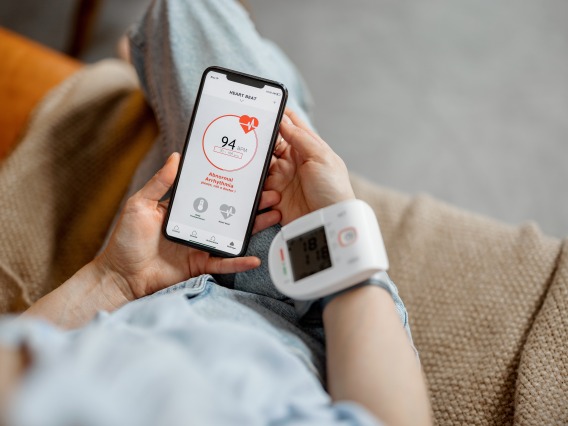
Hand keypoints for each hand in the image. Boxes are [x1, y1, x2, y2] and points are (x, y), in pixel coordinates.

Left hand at [98, 153, 281, 299]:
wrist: (120, 276)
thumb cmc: (126, 240)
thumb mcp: (140, 205)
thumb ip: (159, 183)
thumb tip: (176, 157)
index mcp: (184, 208)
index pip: (212, 192)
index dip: (230, 185)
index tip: (249, 175)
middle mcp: (195, 224)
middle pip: (229, 212)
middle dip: (252, 203)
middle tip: (271, 193)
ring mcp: (199, 245)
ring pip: (232, 234)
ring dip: (253, 226)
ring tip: (274, 215)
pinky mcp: (199, 265)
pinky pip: (222, 263)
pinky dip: (238, 261)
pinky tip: (255, 258)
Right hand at [265, 109, 354, 224]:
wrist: (330, 221)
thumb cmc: (333, 189)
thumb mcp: (321, 158)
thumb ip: (301, 138)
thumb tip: (284, 121)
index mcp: (305, 149)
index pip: (289, 127)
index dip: (278, 117)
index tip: (264, 109)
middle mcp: (291, 162)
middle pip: (268, 146)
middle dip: (259, 144)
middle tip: (250, 140)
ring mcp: (281, 180)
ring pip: (259, 169)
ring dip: (258, 172)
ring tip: (266, 180)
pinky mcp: (274, 198)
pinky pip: (258, 192)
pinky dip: (260, 196)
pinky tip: (274, 200)